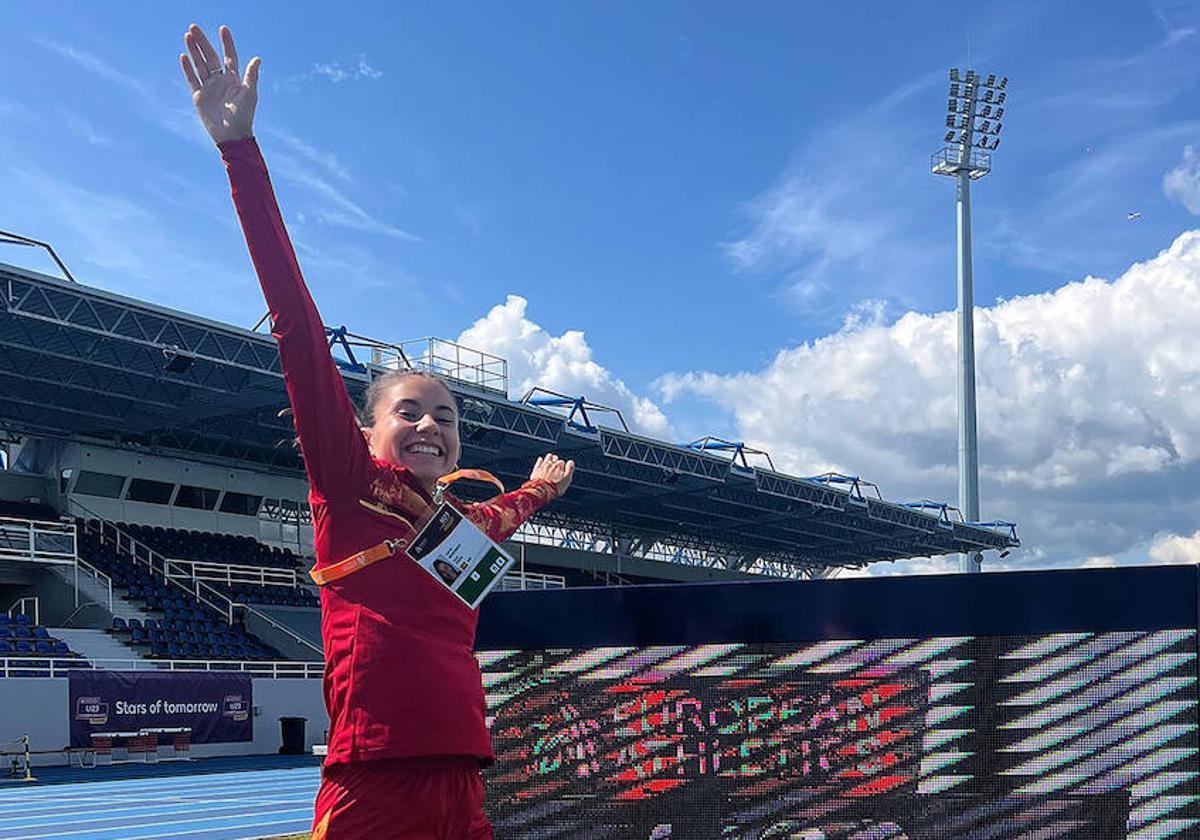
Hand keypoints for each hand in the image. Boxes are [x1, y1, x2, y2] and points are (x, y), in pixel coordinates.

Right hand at [180, 24, 260, 144]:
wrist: (231, 136)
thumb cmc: (244, 115)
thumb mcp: (249, 94)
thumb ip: (251, 75)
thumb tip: (257, 58)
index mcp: (234, 80)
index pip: (229, 57)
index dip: (226, 43)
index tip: (223, 29)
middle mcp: (221, 81)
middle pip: (210, 57)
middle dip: (203, 42)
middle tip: (194, 27)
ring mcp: (209, 88)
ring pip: (200, 65)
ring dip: (193, 51)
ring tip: (187, 36)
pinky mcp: (199, 96)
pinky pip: (192, 79)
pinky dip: (187, 68)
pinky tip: (184, 56)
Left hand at [530, 453, 574, 497]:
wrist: (542, 492)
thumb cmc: (555, 487)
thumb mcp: (567, 479)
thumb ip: (570, 469)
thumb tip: (571, 462)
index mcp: (559, 466)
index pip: (562, 462)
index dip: (563, 466)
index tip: (562, 469)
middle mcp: (550, 464)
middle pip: (554, 459)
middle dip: (556, 460)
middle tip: (557, 464)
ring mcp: (542, 466)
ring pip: (547, 458)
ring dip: (549, 458)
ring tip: (550, 459)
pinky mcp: (536, 470)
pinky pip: (538, 462)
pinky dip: (540, 460)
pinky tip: (540, 460)